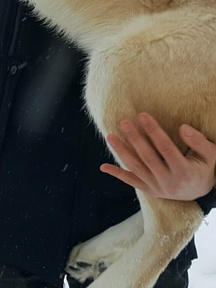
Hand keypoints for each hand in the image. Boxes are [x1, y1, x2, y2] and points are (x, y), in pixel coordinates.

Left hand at [101, 112, 215, 200]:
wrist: (199, 192)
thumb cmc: (203, 168)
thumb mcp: (210, 155)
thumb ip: (199, 141)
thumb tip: (183, 127)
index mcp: (185, 171)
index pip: (166, 148)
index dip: (153, 131)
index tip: (142, 115)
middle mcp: (169, 182)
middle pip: (148, 157)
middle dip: (135, 139)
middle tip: (123, 122)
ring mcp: (157, 188)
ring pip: (137, 168)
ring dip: (122, 152)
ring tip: (110, 136)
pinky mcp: (149, 190)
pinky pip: (131, 182)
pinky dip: (117, 174)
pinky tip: (104, 167)